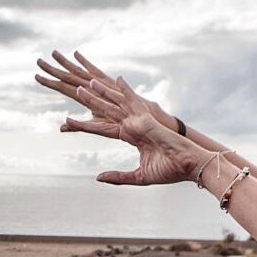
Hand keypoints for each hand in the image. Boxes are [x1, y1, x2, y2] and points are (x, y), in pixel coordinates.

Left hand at [36, 52, 199, 186]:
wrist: (187, 166)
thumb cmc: (169, 171)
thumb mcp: (138, 177)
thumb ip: (117, 176)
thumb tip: (97, 178)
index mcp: (132, 137)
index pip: (103, 129)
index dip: (86, 125)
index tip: (69, 121)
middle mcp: (134, 126)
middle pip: (106, 111)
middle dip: (91, 101)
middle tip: (75, 91)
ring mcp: (140, 121)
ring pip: (116, 104)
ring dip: (101, 93)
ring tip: (86, 83)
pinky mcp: (147, 118)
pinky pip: (134, 101)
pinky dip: (125, 89)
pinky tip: (116, 79)